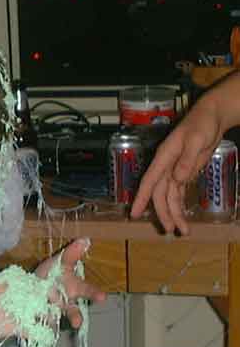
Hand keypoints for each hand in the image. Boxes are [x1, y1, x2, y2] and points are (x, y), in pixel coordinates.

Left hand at [34, 238, 106, 328]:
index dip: (95, 294)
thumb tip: (85, 240)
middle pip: (72, 311)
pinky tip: (33, 326)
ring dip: (52, 321)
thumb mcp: (59, 262)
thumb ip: (72, 253)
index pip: (87, 291)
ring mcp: (52, 312)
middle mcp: (65, 303)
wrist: (29, 290)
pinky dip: (36, 327)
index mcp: (73, 289)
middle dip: (75, 316)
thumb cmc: (50, 276)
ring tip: (48, 323)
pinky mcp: (39, 321)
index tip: (102, 297)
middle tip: (77, 322)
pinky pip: (38, 326)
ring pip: (55, 319)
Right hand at [131, 101, 223, 235]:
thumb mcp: (196, 139)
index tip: (134, 214)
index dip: (141, 199)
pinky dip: (179, 206)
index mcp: (164, 158)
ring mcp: (175, 171)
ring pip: (170, 197)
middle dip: (164, 213)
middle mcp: (166, 168)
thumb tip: (178, 179)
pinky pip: (179, 194)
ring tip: (181, 230)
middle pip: (160, 195)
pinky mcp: (185, 173)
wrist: (212, 116)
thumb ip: (187, 159)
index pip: (149, 182)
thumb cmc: (202, 123)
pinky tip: (181, 217)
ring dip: (174, 213)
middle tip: (170, 230)